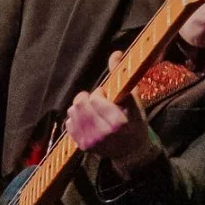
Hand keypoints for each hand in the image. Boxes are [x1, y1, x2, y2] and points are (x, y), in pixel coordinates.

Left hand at [66, 52, 154, 172]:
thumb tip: (115, 53)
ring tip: (93, 112)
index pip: (95, 98)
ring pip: (73, 112)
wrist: (131, 151)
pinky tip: (88, 120)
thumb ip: (121, 77)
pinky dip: (76, 118)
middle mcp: (103, 134)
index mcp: (118, 123)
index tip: (107, 97)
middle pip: (80, 104)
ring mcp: (91, 142)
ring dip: (82, 108)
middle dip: (88, 99)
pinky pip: (69, 123)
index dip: (100, 94)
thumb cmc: (134, 122)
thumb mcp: (133, 99)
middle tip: (98, 102)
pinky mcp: (82, 146)